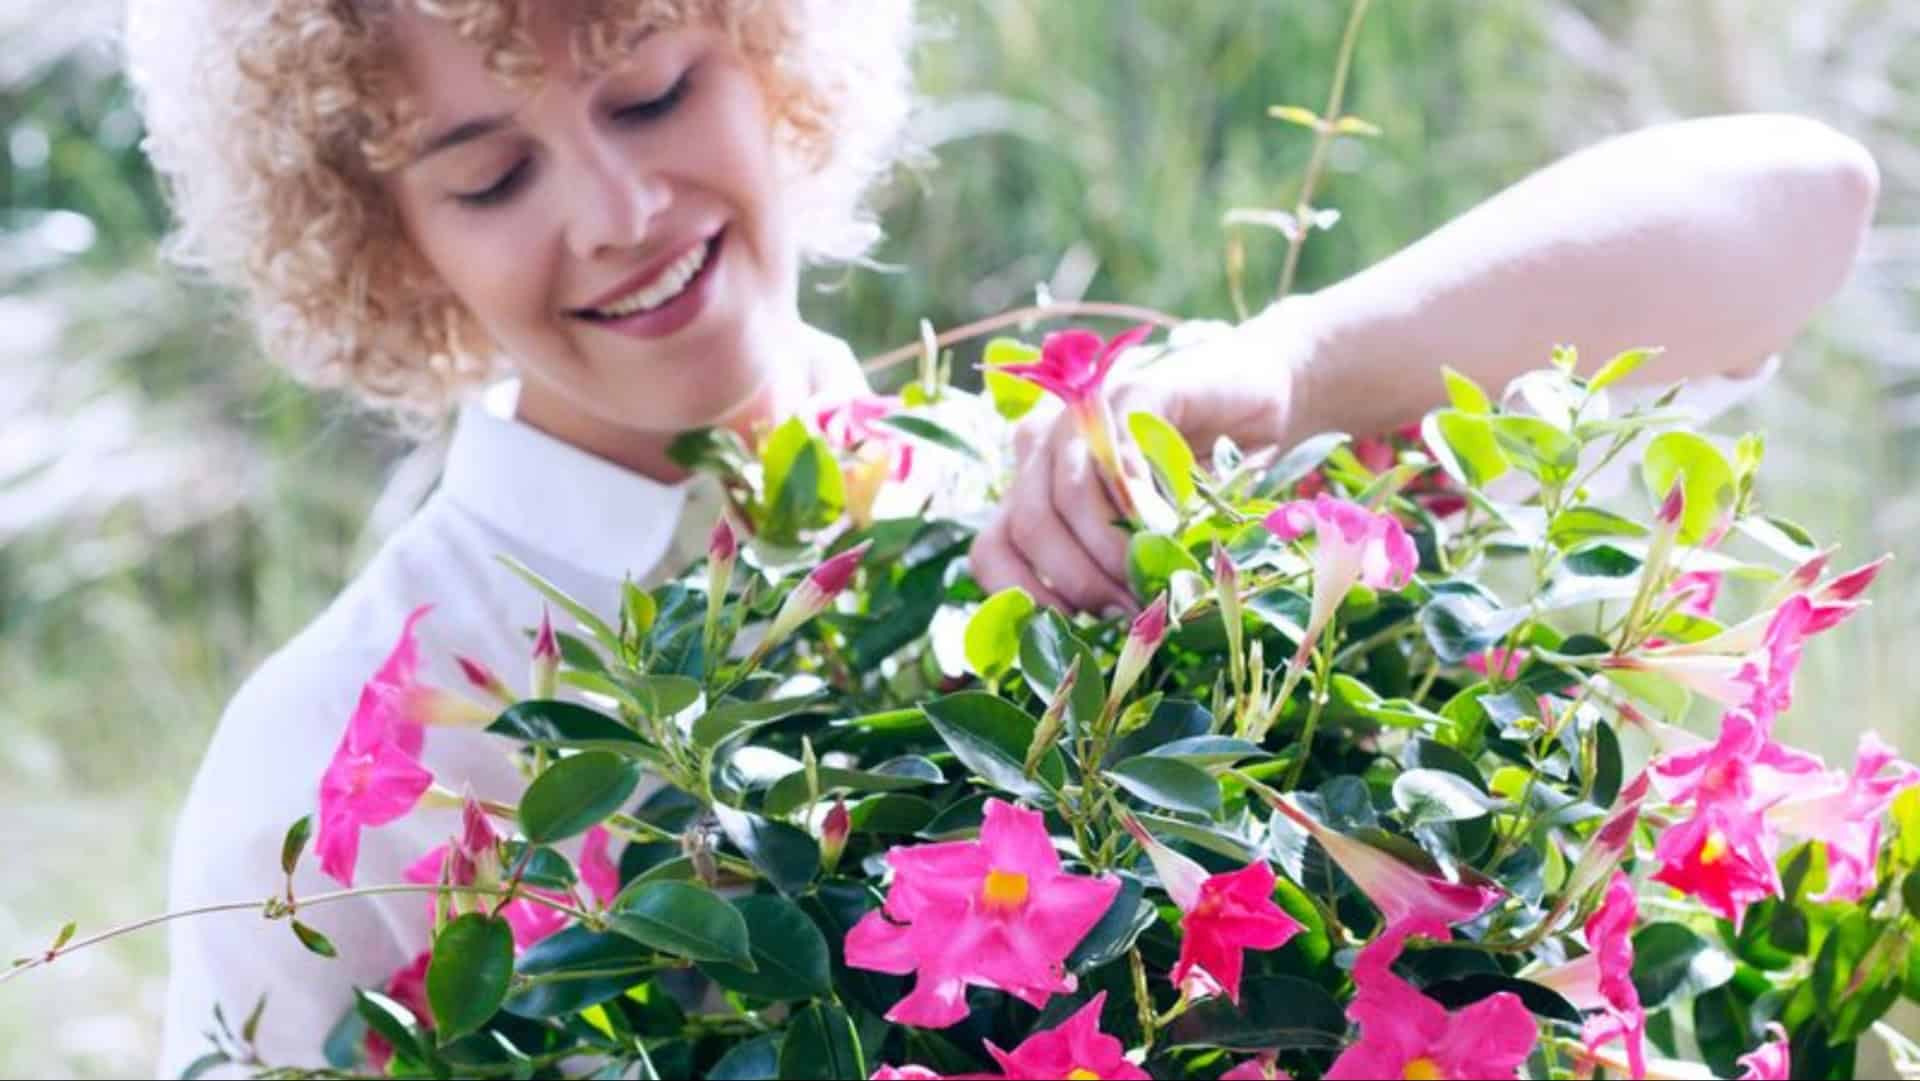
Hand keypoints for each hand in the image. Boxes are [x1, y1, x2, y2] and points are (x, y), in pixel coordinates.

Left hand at [968, 312, 1308, 614]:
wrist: (1261, 418)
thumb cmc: (1201, 497)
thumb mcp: (1143, 549)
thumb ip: (1105, 579)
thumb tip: (1087, 643)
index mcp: (1031, 491)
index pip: (991, 549)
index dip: (1023, 597)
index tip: (1073, 632)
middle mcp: (1042, 451)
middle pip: (1026, 527)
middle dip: (1079, 583)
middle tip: (1129, 611)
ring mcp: (1082, 416)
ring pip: (1066, 496)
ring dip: (1111, 552)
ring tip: (1153, 580)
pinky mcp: (1134, 392)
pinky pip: (1117, 454)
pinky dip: (1140, 504)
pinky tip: (1169, 529)